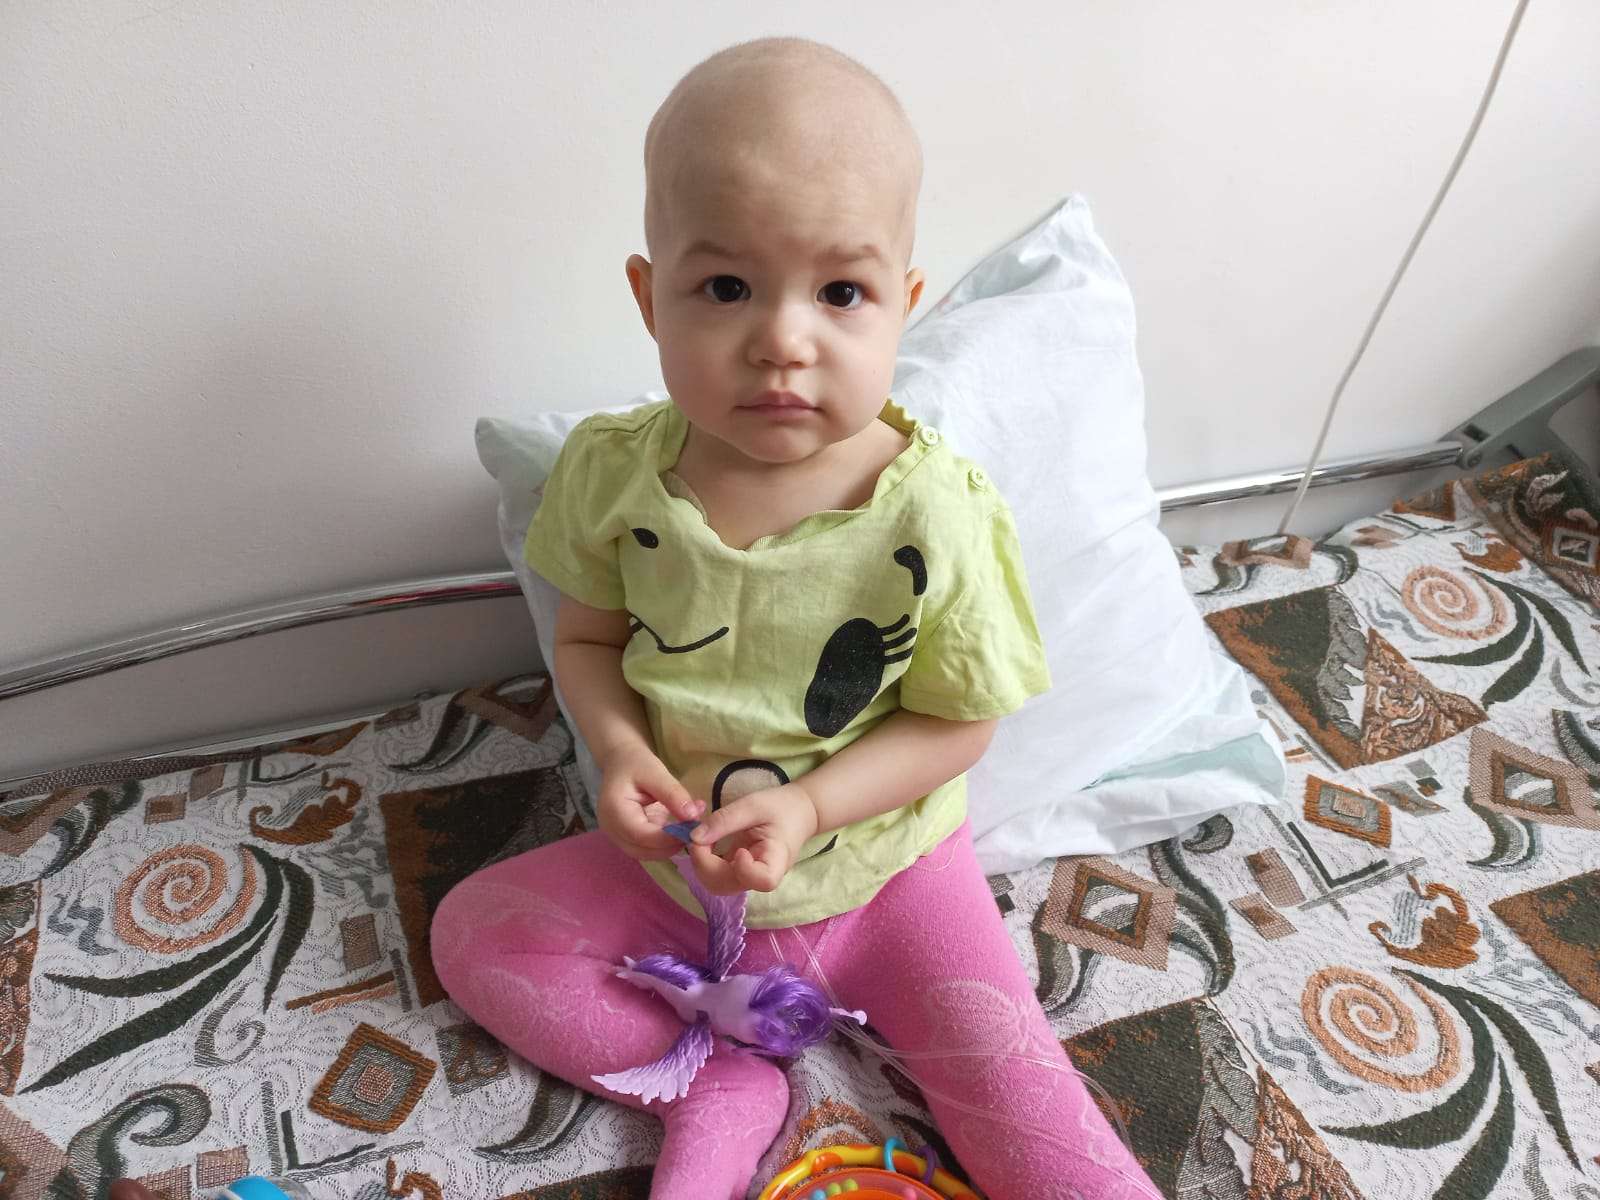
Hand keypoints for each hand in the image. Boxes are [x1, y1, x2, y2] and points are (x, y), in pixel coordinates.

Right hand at [597, 744, 701, 860]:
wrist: (621, 763)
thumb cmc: (636, 763)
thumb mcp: (656, 772)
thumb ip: (673, 794)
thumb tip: (693, 816)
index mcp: (614, 811)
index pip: (641, 835)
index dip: (668, 838)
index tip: (692, 831)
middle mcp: (611, 828)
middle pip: (642, 850)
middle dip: (670, 846)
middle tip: (695, 832)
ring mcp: (617, 835)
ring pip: (646, 853)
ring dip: (669, 846)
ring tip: (690, 828)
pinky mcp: (627, 837)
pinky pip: (647, 847)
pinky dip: (666, 841)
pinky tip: (681, 828)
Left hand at [688, 782, 819, 893]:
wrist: (797, 813)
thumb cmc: (781, 807)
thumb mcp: (753, 805)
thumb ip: (724, 820)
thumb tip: (694, 838)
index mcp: (777, 859)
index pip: (763, 881)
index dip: (744, 869)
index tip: (739, 848)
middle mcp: (761, 876)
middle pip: (729, 886)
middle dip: (705, 865)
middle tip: (699, 838)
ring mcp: (748, 878)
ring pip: (718, 885)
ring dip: (702, 864)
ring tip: (702, 839)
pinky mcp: (739, 874)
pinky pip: (718, 876)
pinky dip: (705, 862)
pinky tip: (706, 843)